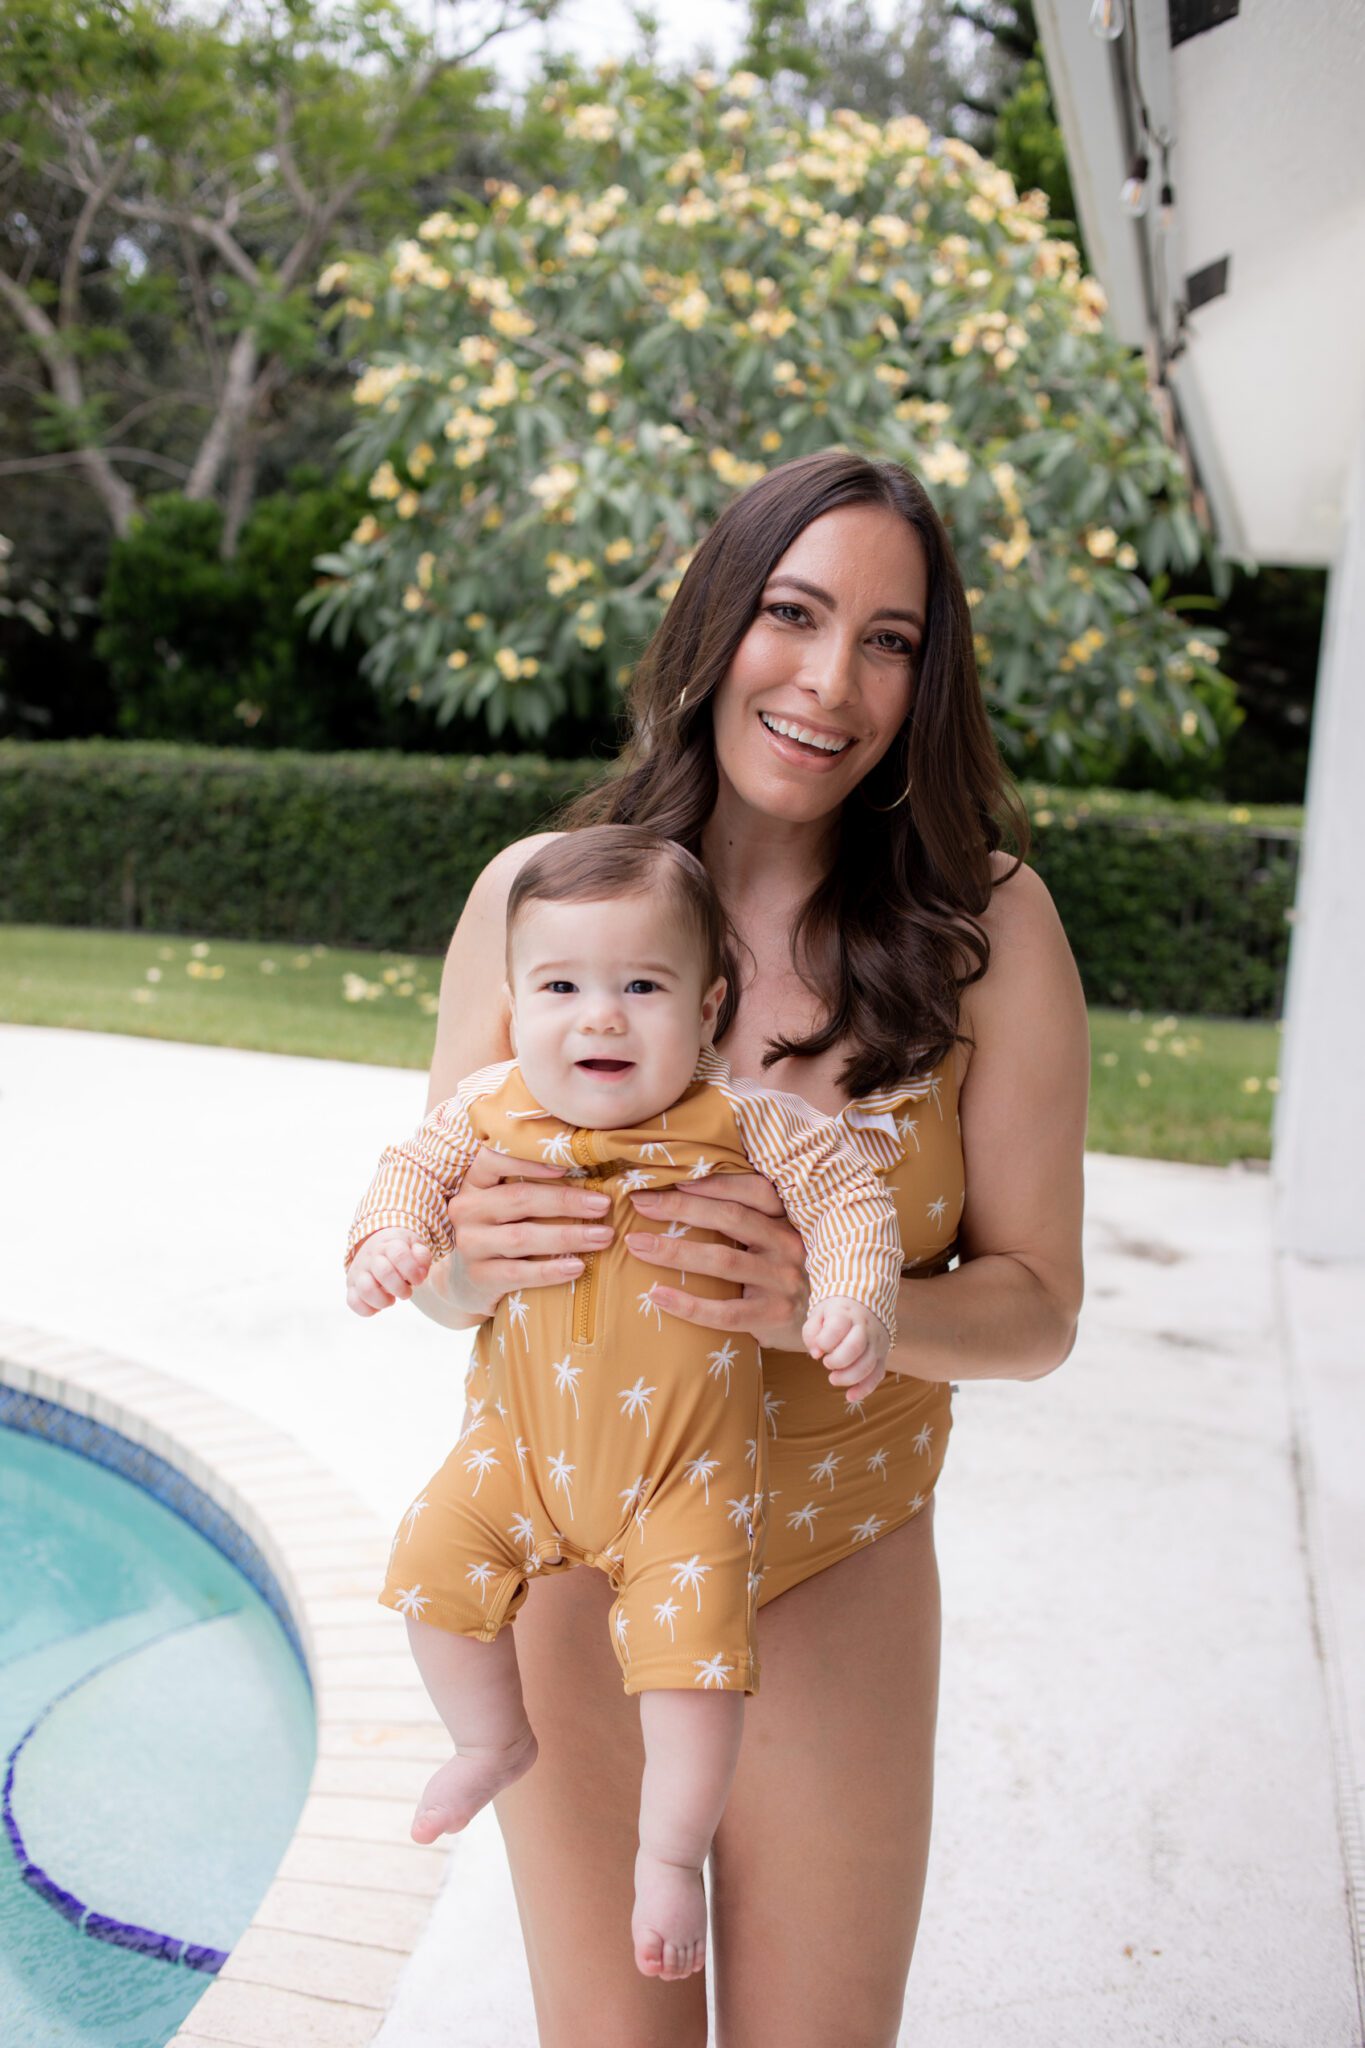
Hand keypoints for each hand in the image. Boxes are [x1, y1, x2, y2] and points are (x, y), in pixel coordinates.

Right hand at [347, 1228, 432, 1317]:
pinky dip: (367, 1310)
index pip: (399, 1255)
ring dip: (383, 1300)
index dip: (412, 1270)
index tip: (419, 1280)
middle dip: (400, 1288)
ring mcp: (358, 1272)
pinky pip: (352, 1301)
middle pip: (384, 1272)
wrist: (374, 1244)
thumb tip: (420, 1273)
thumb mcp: (414, 1245)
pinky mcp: (351, 1286)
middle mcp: (370, 1257)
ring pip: (366, 1288)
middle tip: (407, 1292)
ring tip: (391, 1300)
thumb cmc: (399, 1250)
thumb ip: (422, 1256)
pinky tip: (378, 1306)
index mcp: (388, 1245)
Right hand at [437, 1145, 614, 1319]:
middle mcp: (466, 1209)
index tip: (569, 1165)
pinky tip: (577, 1267)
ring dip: (568, 1236)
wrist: (467, 1281)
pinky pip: (519, 1273)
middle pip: (520, 1198)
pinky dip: (551, 1270)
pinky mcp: (479, 1276)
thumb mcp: (504, 1203)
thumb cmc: (499, 1230)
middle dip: (567, 1201)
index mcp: (475, 1182)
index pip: (494, 1159)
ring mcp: (469, 1244)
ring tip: (602, 1236)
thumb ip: (532, 1186)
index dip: (530, 1160)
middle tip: (603, 1205)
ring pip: (522, 1237)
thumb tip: (590, 1173)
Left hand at [624, 1173, 811, 1351]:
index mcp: (788, 1220)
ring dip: (674, 1250)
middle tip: (640, 1203)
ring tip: (637, 1244)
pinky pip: (724, 1312)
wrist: (830, 1329)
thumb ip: (752, 1224)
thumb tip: (687, 1195)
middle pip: (731, 1218)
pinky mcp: (773, 1316)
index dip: (714, 1183)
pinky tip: (656, 1295)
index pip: (753, 1191)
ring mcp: (782, 1281)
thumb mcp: (781, 1243)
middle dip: (681, 1208)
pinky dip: (687, 1303)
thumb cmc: (789, 1277)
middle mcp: (789, 1245)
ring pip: (722, 1260)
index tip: (672, 1178)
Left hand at [801, 1295, 890, 1405]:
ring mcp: (876, 1342)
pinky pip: (877, 1375)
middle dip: (837, 1361)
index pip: (838, 1326)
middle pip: (855, 1347)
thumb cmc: (836, 1313)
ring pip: (868, 1364)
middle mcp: (865, 1327)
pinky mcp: (882, 1355)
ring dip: (848, 1377)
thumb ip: (812, 1332)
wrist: (865, 1304)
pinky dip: (864, 1389)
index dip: (824, 1341)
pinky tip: (850, 1396)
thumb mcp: (819, 1314)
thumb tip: (817, 1353)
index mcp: (846, 1313)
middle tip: (827, 1363)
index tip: (819, 1347)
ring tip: (833, 1378)